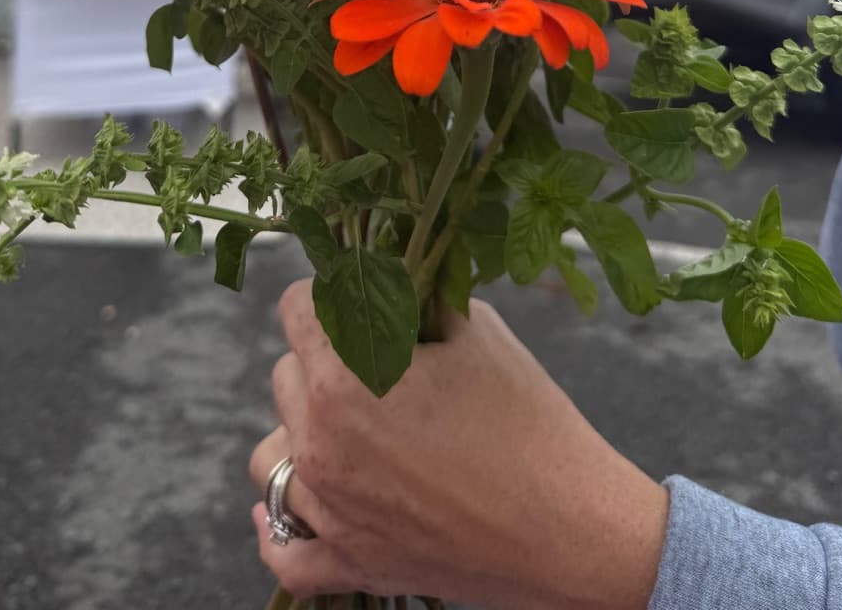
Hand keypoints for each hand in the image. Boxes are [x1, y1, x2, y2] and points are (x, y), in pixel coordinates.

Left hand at [249, 280, 668, 608]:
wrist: (572, 529)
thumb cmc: (529, 423)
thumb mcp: (478, 331)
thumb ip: (420, 299)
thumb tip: (395, 277)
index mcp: (343, 380)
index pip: (295, 309)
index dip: (327, 294)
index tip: (354, 299)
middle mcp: (320, 445)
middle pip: (285, 376)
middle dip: (322, 360)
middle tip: (374, 364)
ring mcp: (330, 511)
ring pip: (269, 457)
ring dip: (298, 433)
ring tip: (346, 429)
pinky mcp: (350, 564)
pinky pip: (283, 550)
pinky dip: (280, 527)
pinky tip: (295, 505)